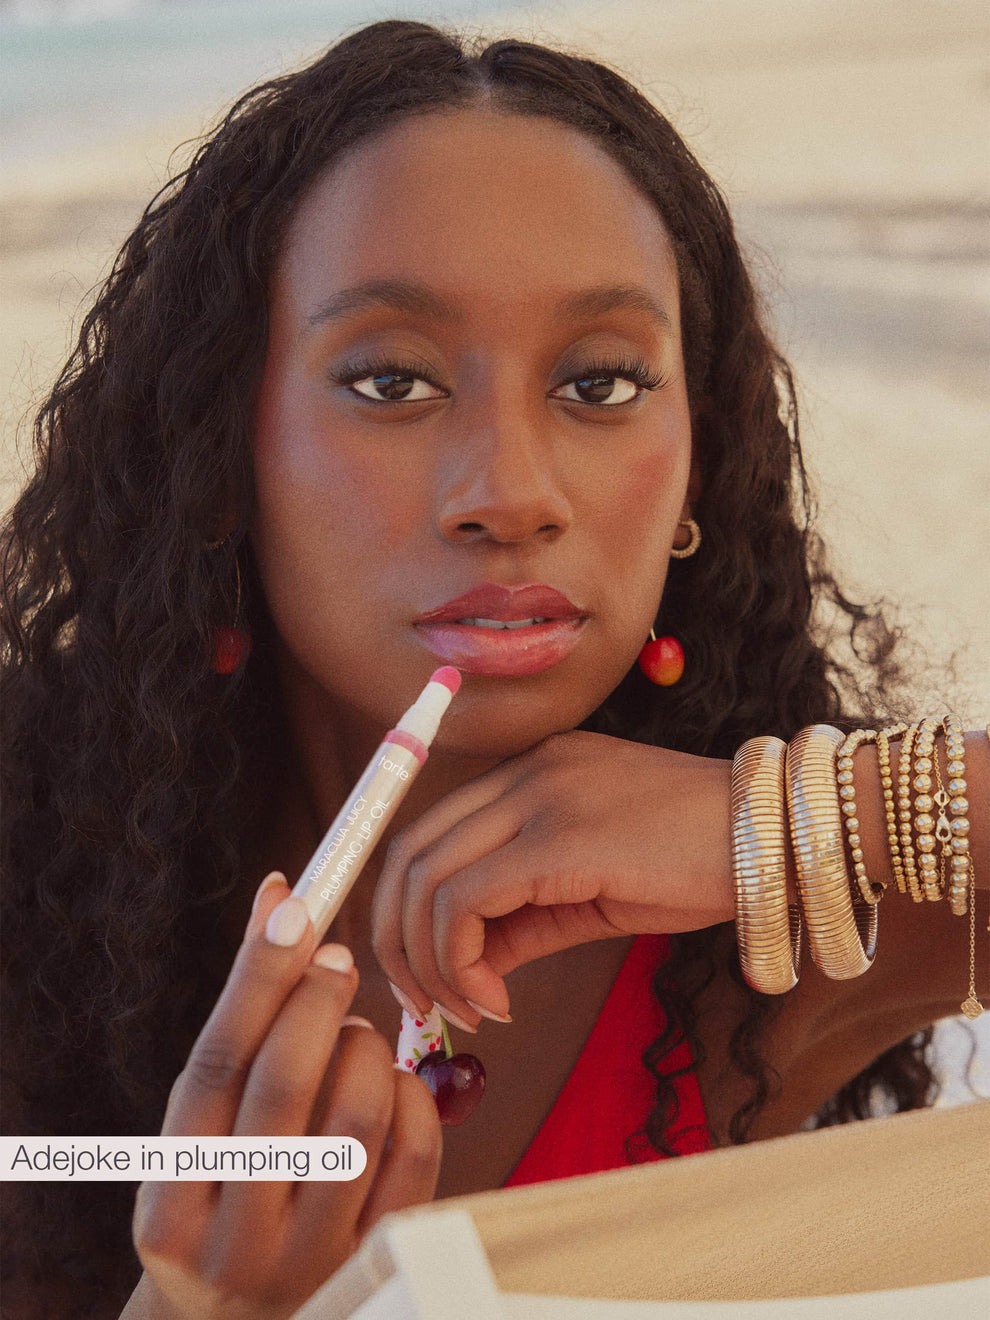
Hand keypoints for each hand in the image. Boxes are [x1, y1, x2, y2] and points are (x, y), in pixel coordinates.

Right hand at [130, 875, 440, 1319]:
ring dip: (362, 1048)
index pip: (217, 1067)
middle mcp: (233, 1238)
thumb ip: (243, 1019)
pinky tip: (389, 1078)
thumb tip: (280, 895)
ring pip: (355, 1118)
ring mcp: (307, 1259)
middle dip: (317, 1001)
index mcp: (173, 1200)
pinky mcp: (374, 1257)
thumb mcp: (207, 1123)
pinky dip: (409, 1094)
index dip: (258, 978)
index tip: (292, 909)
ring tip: (351, 1032)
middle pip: (282, 1090)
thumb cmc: (224, 1187)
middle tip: (336, 957)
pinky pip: (411, 1155)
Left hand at [372, 731, 732, 1026]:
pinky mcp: (559, 837)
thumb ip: (525, 916)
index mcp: (530, 773)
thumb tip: (466, 968)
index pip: (426, 831)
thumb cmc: (700, 861)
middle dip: (395, 938)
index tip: (420, 973)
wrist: (783, 835)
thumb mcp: (595, 889)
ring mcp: (538, 796)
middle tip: (422, 1003)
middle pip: (408, 851)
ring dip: (427, 962)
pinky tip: (498, 1001)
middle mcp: (523, 772)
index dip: (401, 907)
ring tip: (468, 1010)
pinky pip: (466, 901)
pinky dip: (459, 962)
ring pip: (427, 878)